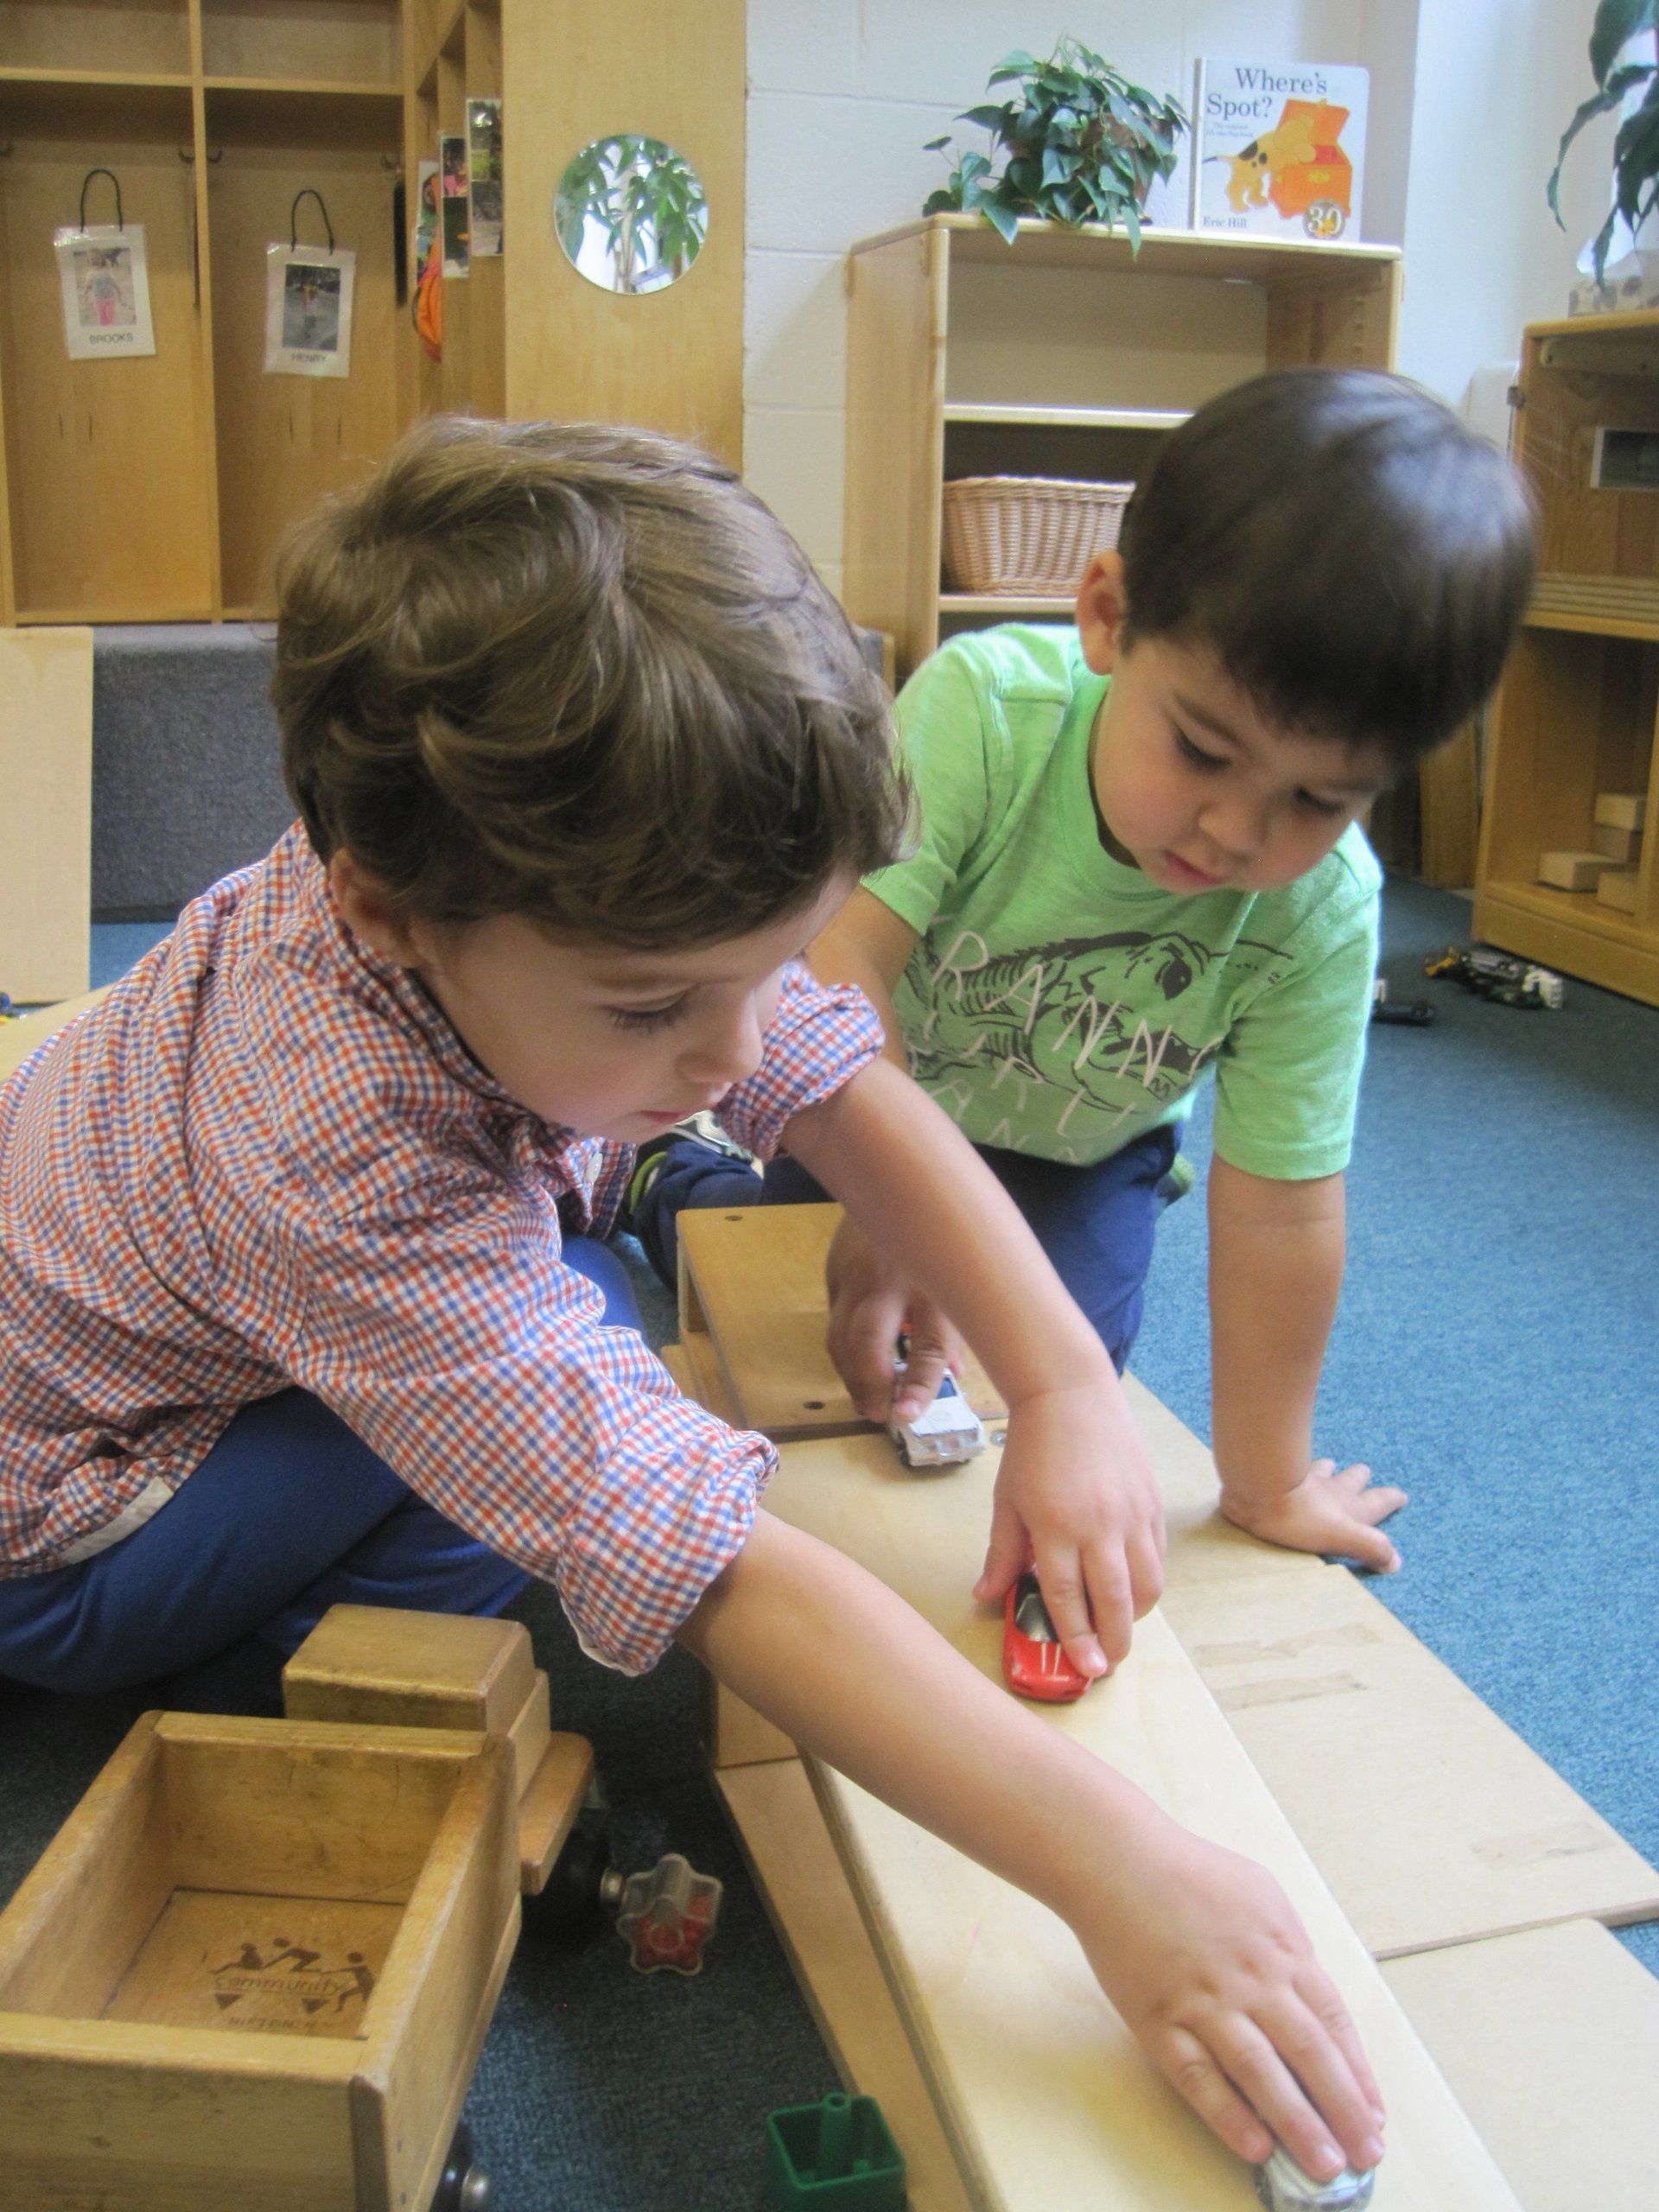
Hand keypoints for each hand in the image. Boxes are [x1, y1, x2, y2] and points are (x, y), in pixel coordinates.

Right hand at [824, 1212, 964, 1424]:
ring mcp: (854, 1276)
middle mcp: (890, 1280)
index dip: (919, 1384)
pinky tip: (855, 1370)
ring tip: (867, 1403)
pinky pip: (833, 1322)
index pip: (929, 1344)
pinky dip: (842, 1352)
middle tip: (878, 1415)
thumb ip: (953, 1329)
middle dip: (869, 1385)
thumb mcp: (957, 1279)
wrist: (894, 1181)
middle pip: (868, 1341)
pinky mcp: (832, 1273)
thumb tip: (953, 1378)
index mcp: (934, 1284)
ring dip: (851, 1377)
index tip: (906, 1415)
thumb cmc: (937, 1238)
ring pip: (840, 1338)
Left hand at [974, 1383, 1164, 1676]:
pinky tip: (1132, 1590)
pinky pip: (1157, 1557)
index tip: (1084, 1668)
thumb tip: (985, 1596)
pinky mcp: (1151, 1504)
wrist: (1072, 1395)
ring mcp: (1132, 1515)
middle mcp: (1100, 1525)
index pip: (1067, 1597)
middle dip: (1113, 1642)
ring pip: (1147, 1584)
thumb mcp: (1007, 1501)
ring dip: (1135, 1616)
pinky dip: (1148, 1581)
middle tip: (1107, 1665)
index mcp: (1056, 1527)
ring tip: (1118, 1629)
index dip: (1076, 1637)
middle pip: (1114, 1601)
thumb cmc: (1033, 1448)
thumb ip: (1002, 1553)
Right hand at [1073, 1807, 1386, 2181]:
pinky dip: (1227, 2113)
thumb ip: (1289, 1945)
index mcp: (1281, 1948)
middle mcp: (1252, 1980)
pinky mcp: (1160, 2020)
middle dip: (1344, 2109)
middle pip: (1310, 2053)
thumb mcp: (1260, 1894)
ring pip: (1262, 2072)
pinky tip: (1255, 2145)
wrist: (1117, 1860)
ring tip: (1324, 2165)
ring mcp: (1205, 2002)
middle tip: (1366, 2155)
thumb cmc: (1190, 1872)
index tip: (1374, 2114)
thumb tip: (1311, 1995)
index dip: (1357, 2073)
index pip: (1333, 2021)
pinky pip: (1198, 2076)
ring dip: (1298, 2122)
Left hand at [1221, 1459, 1406, 1573]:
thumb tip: (1396, 1562)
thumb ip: (1369, 1548)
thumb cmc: (1299, 1517)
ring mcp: (1303, 1478)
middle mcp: (1330, 1489)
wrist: (1258, 1488)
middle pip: (1350, 1481)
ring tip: (1330, 1464)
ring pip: (1321, 1470)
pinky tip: (1289, 1464)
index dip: (1389, 1500)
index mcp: (1348, 1507)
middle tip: (1365, 1470)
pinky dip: (1295, 1466)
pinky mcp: (1277, 1474)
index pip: (1376, 1502)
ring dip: (1328, 1469)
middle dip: (1359, 1478)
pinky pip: (1290, 1467)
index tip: (1401, 1495)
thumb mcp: (1341, 1537)